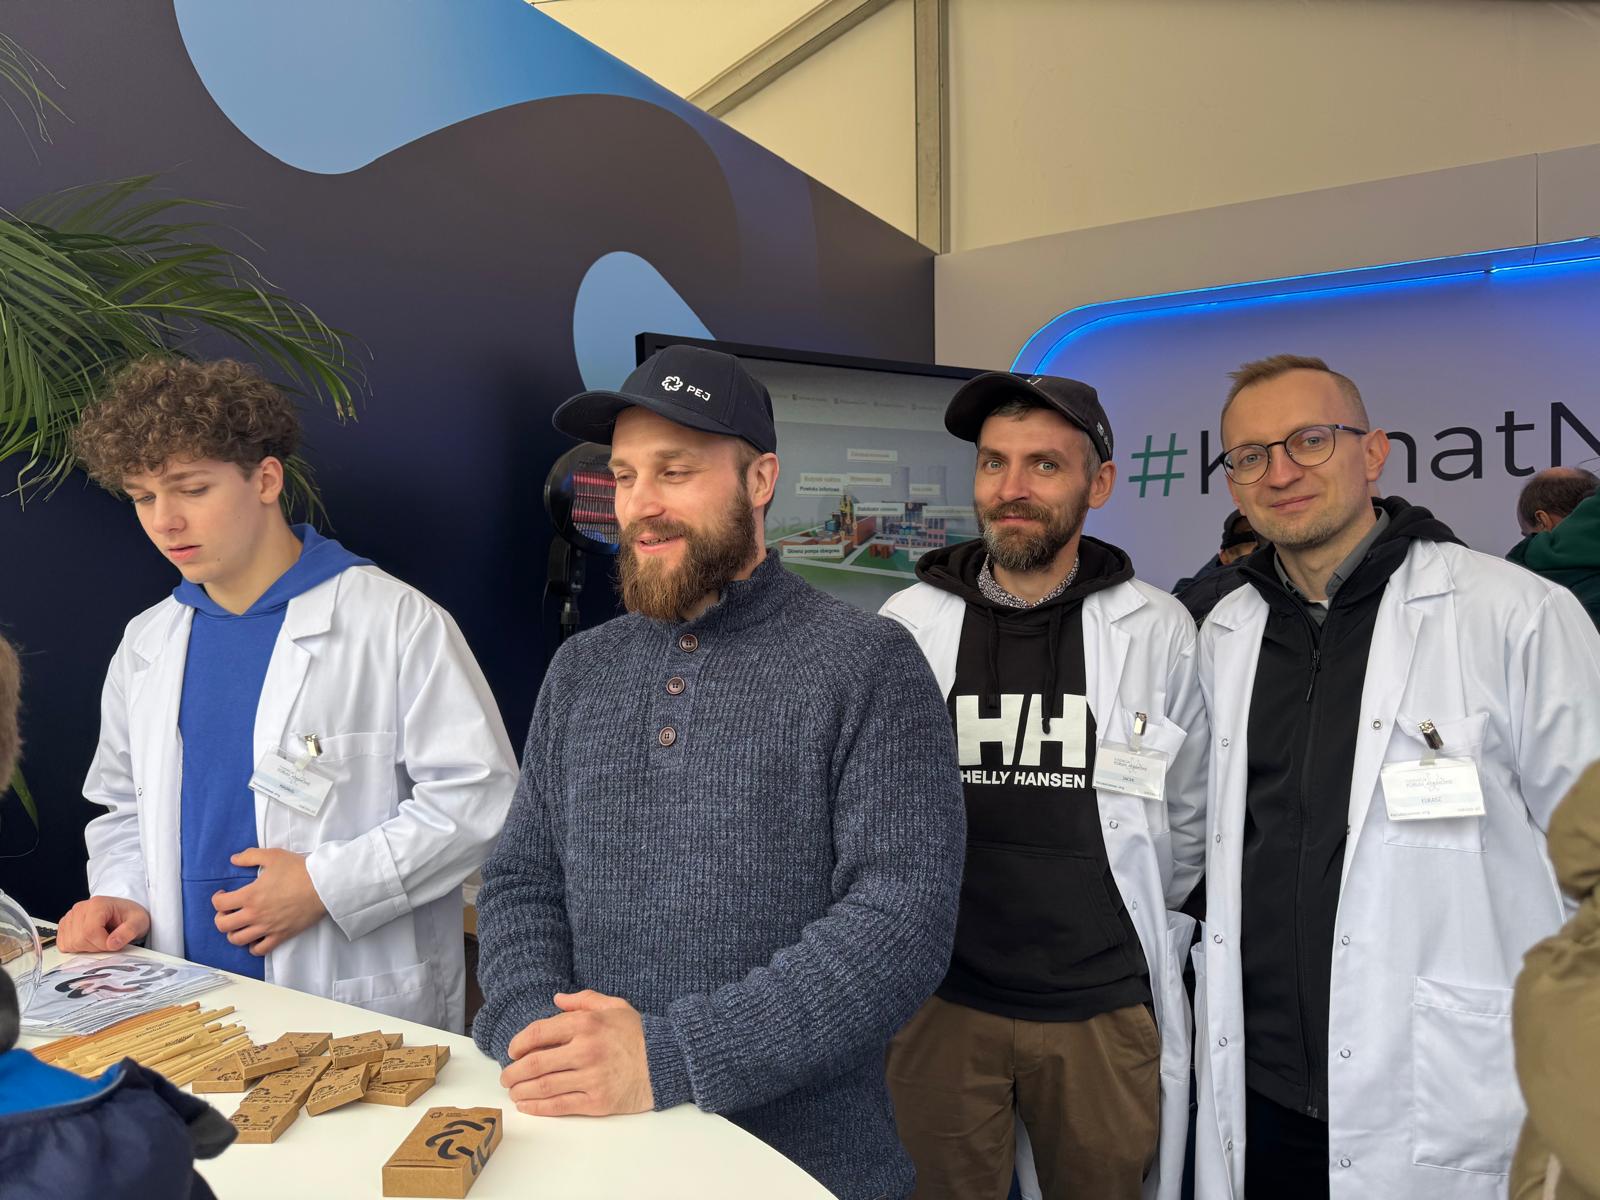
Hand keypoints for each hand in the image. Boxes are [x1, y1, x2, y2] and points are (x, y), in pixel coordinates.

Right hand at [57, 896, 150, 952]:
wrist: (124, 912)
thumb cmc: (130, 915)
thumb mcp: (139, 922)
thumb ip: (128, 932)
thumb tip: (112, 943)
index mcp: (97, 904)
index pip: (90, 931)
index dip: (102, 944)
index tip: (113, 944)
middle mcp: (81, 908)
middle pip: (79, 939)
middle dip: (96, 947)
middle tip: (109, 941)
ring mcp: (71, 916)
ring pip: (70, 943)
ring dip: (86, 948)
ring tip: (100, 939)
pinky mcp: (65, 925)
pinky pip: (63, 944)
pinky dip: (76, 948)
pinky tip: (90, 941)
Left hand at [212, 848, 326, 955]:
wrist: (322, 885)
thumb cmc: (299, 870)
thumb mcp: (273, 856)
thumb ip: (250, 856)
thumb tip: (234, 859)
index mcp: (250, 895)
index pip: (219, 904)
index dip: (217, 898)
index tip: (223, 894)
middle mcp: (254, 914)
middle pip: (223, 925)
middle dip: (220, 918)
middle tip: (228, 911)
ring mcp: (267, 927)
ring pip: (238, 939)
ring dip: (234, 933)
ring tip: (240, 925)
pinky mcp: (281, 935)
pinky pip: (260, 950)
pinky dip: (253, 947)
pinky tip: (255, 938)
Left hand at [500, 989, 653, 1116]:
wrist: (667, 1062)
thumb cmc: (639, 1034)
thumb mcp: (615, 1006)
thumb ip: (584, 1000)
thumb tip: (557, 999)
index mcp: (587, 1024)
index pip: (539, 1032)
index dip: (518, 1042)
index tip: (512, 1051)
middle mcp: (586, 1050)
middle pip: (535, 1063)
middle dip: (513, 1072)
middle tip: (506, 1076)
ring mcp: (591, 1077)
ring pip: (543, 1086)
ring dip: (521, 1091)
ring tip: (513, 1092)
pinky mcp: (597, 1101)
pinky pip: (559, 1106)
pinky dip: (538, 1108)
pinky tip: (528, 1106)